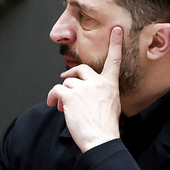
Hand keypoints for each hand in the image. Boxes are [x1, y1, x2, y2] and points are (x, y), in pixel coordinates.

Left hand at [46, 26, 122, 151]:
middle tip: (65, 76)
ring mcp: (83, 88)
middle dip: (71, 73)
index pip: (114, 60)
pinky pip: (56, 90)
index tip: (117, 30)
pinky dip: (52, 97)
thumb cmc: (106, 127)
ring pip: (67, 82)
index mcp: (110, 84)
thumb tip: (89, 92)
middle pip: (81, 69)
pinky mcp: (70, 96)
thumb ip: (102, 92)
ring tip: (63, 106)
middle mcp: (97, 82)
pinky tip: (54, 104)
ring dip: (62, 93)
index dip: (116, 44)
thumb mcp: (112, 105)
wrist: (101, 138)